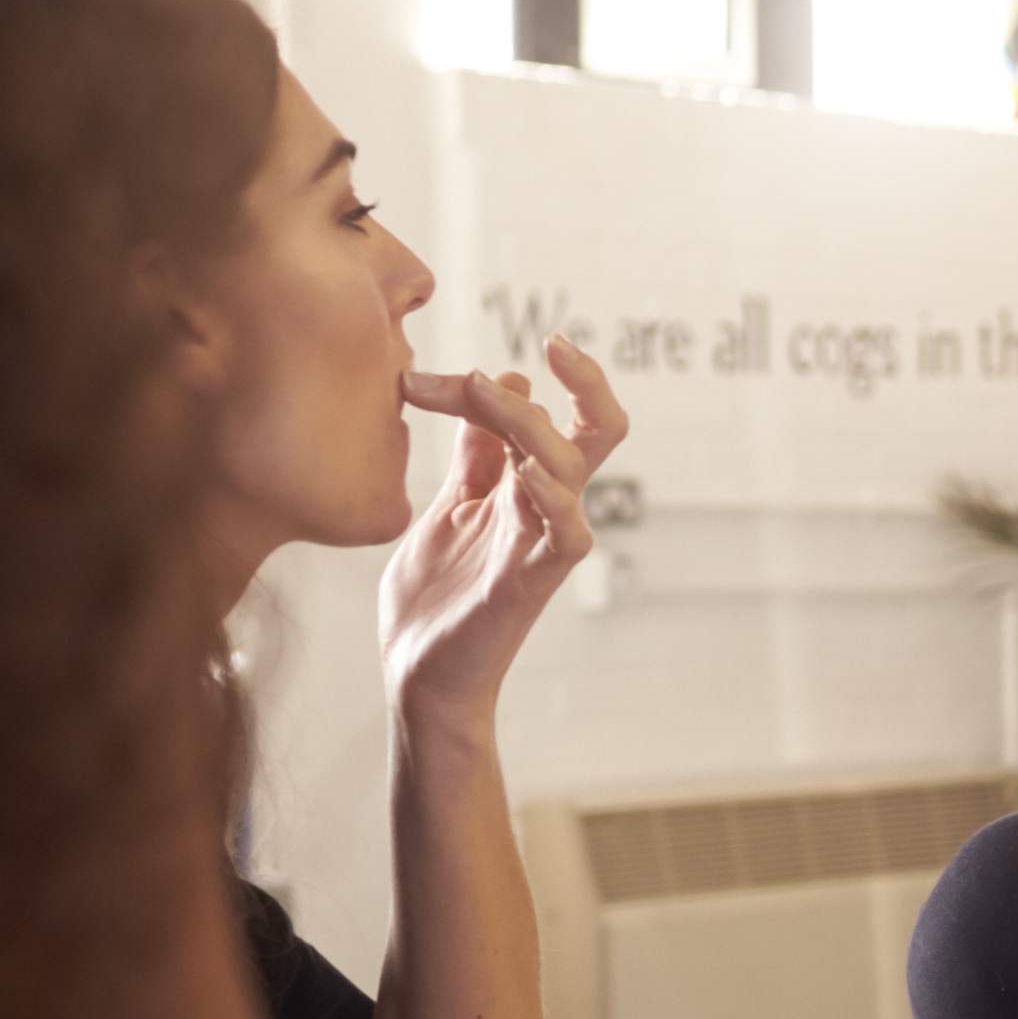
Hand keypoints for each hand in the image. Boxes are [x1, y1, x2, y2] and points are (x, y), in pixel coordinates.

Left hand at [378, 334, 627, 735]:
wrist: (419, 675)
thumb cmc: (435, 600)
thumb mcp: (446, 509)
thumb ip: (474, 458)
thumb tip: (498, 383)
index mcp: (522, 488)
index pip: (541, 415)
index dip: (493, 384)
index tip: (419, 378)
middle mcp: (543, 507)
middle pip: (599, 431)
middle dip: (588, 382)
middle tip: (555, 343)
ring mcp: (543, 540)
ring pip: (573, 464)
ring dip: (529, 420)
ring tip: (483, 391)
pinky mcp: (535, 579)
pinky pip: (569, 531)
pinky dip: (555, 495)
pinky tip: (524, 470)